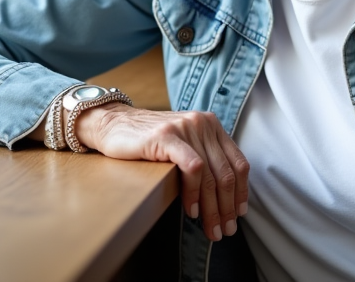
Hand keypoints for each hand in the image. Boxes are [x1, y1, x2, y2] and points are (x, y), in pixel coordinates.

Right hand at [75, 104, 249, 241]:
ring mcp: (186, 128)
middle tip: (225, 230)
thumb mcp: (183, 144)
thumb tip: (223, 197)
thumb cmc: (147, 140)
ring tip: (211, 228)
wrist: (113, 124)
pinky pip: (192, 167)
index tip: (239, 214)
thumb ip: (202, 158)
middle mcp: (203, 124)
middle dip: (228, 207)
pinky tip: (192, 210)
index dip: (241, 191)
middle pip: (226, 173)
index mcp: (211, 125)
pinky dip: (195, 192)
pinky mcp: (168, 136)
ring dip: (213, 208)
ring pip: (211, 175)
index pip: (238, 162)